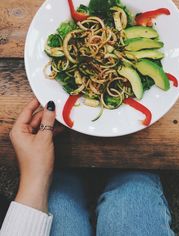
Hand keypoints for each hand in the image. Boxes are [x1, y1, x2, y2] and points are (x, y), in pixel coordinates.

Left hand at [9, 98, 55, 212]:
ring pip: (41, 125)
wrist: (38, 181)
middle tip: (58, 105)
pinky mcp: (36, 144)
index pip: (27, 111)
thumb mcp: (44, 137)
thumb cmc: (37, 162)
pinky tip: (61, 127)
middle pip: (35, 117)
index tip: (45, 94)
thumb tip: (50, 106)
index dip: (36, 102)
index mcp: (18, 130)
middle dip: (46, 112)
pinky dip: (51, 129)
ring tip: (61, 115)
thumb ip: (48, 120)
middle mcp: (22, 133)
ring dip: (50, 121)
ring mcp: (29, 139)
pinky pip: (43, 132)